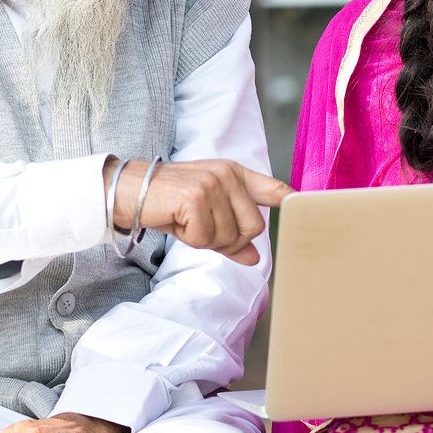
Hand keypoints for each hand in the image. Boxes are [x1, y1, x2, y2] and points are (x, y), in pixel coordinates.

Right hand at [108, 158, 291, 265]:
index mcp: (234, 174)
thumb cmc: (169, 203)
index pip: (272, 188)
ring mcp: (212, 184)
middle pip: (254, 227)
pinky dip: (190, 239)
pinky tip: (176, 221)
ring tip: (186, 222)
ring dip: (206, 240)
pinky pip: (206, 237)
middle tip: (202, 230)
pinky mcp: (196, 197)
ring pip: (229, 236)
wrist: (129, 191)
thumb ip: (232, 236)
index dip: (289, 201)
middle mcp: (227, 174)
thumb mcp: (205, 218)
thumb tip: (255, 259)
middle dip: (229, 240)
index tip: (302, 206)